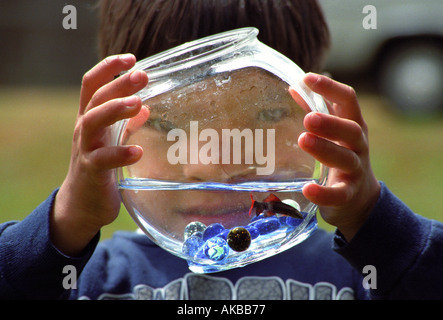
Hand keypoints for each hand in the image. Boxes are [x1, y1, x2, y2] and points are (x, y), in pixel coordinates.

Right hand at [51, 54, 148, 254]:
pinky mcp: (91, 171)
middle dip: (118, 84)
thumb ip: (126, 124)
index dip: (108, 68)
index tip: (131, 58)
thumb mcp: (110, 140)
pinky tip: (138, 151)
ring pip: (92, 121)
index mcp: (90, 118)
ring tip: (138, 104)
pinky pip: (103, 159)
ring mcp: (85, 149)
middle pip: (96, 99)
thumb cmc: (99, 167)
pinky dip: (120, 153)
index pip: (93, 84)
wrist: (82, 203)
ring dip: (115, 110)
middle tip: (142, 75)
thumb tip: (146, 107)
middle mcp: (84, 129)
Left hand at [297, 73, 380, 240]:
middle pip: (352, 130)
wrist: (359, 198)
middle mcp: (358, 145)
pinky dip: (324, 193)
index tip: (307, 78)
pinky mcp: (348, 194)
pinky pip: (339, 194)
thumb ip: (316, 110)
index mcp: (352, 125)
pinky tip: (308, 189)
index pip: (348, 100)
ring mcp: (356, 170)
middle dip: (331, 123)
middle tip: (308, 118)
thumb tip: (294, 87)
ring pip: (346, 159)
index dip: (330, 88)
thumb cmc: (341, 155)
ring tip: (303, 140)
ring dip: (325, 149)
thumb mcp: (333, 132)